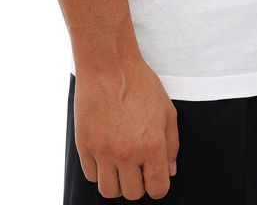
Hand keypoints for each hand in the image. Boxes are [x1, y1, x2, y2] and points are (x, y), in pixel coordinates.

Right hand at [73, 55, 179, 199]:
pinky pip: (91, 175)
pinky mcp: (84, 146)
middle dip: (137, 182)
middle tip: (136, 164)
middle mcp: (128, 153)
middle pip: (133, 193)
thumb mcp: (167, 109)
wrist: (108, 65)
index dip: (157, 184)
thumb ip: (172, 144)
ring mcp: (103, 151)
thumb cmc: (139, 83)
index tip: (152, 174)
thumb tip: (170, 172)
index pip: (157, 189)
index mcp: (152, 145)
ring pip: (109, 191)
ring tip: (119, 162)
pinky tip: (105, 152)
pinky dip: (99, 169)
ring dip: (116, 181)